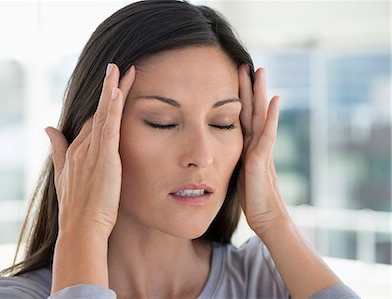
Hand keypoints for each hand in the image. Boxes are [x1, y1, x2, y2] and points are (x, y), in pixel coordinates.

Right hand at [45, 63, 135, 237]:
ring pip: (103, 115)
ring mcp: (92, 152)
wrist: (80, 229)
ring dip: (111, 90)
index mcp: (77, 150)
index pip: (92, 119)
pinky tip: (117, 91)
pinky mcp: (103, 159)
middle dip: (108, 88)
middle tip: (116, 66)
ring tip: (119, 69)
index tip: (110, 84)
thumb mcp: (64, 175)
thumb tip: (47, 128)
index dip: (101, 102)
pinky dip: (112, 109)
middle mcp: (82, 147)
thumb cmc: (76, 207)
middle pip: (98, 111)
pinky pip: (108, 129)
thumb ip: (58, 149)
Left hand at [237, 66, 289, 237]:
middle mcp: (255, 143)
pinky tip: (274, 100)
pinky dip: (271, 117)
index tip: (235, 79)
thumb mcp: (237, 173)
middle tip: (247, 65)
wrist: (266, 218)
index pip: (241, 117)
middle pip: (252, 110)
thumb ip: (232, 159)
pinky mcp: (262, 160)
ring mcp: (261, 150)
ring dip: (260, 93)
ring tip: (260, 71)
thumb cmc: (251, 199)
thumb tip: (218, 152)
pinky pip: (267, 135)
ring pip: (260, 116)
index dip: (238, 98)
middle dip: (249, 88)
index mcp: (247, 146)